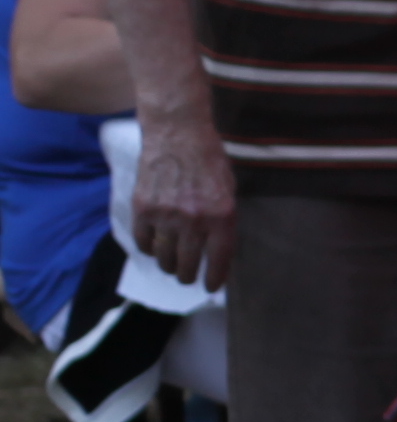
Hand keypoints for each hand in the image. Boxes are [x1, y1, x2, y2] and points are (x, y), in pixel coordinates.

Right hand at [123, 106, 232, 284]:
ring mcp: (166, 215)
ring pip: (164, 257)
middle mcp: (194, 220)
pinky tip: (154, 247)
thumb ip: (224, 220)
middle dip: (189, 276)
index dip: (214, 278)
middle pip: (188, 264)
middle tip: (188, 276)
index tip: (210, 287)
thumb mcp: (229, 190)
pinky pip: (143, 241)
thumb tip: (218, 249)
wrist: (178, 133)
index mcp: (222, 216)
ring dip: (169, 265)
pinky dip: (148, 248)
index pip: (219, 259)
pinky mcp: (143, 208)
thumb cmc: (209, 160)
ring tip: (172, 264)